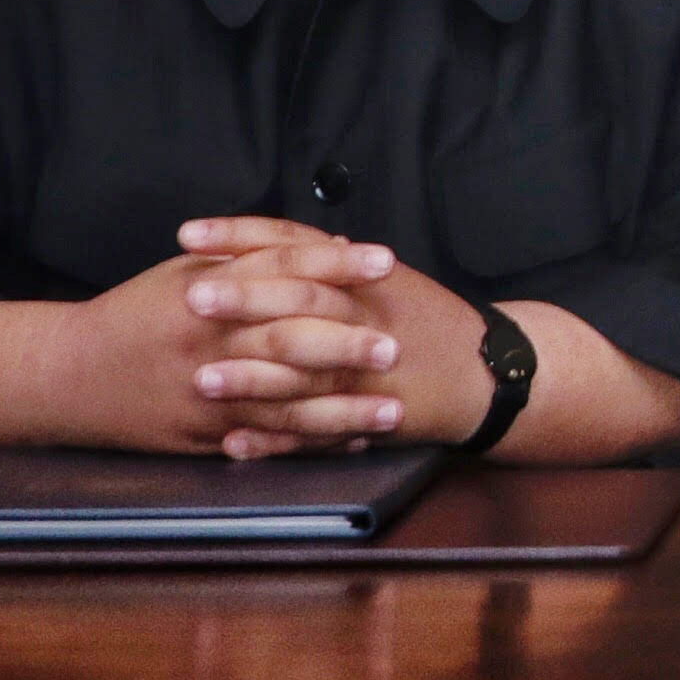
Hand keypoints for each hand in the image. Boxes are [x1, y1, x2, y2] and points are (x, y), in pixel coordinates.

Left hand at [171, 216, 493, 457]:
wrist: (490, 373)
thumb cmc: (432, 323)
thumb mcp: (387, 281)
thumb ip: (335, 265)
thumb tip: (284, 243)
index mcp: (363, 276)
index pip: (295, 244)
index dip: (240, 237)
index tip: (188, 235)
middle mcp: (366, 315)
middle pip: (300, 300)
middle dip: (244, 299)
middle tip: (190, 299)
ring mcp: (370, 368)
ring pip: (305, 369)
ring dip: (250, 377)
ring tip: (199, 380)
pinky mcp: (373, 414)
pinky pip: (316, 430)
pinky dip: (275, 440)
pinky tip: (234, 444)